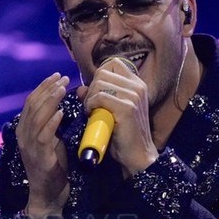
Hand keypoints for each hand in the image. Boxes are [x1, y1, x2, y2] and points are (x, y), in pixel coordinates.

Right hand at [16, 73, 70, 216]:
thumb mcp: (55, 141)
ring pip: (37, 117)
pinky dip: (52, 122)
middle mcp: (23, 135)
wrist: (48, 195)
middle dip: (47, 89)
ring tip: (62, 89)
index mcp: (25, 130)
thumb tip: (68, 104)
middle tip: (62, 78)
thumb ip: (57, 124)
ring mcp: (29, 146)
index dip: (43, 87)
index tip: (57, 76)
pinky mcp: (38, 157)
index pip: (31, 102)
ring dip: (50, 101)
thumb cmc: (54, 168)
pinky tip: (61, 113)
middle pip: (32, 105)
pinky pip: (43, 136)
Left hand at [78, 58, 158, 177]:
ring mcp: (133, 95)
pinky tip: (92, 115)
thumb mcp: (110, 111)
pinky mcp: (127, 107)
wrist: (137, 155)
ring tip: (92, 111)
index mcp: (137, 84)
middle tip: (91, 105)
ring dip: (89, 97)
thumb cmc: (123, 134)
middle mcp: (137, 86)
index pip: (112, 64)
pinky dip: (90, 105)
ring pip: (99, 84)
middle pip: (102, 73)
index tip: (96, 92)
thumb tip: (80, 88)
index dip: (99, 76)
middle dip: (91, 88)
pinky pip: (99, 97)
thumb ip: (97, 96)